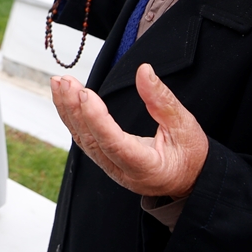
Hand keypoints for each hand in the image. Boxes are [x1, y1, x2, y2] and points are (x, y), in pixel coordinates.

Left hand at [51, 64, 207, 197]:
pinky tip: (66, 99)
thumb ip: (163, 100)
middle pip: (92, 141)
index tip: (84, 93)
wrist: (191, 180)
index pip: (115, 144)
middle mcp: (124, 172)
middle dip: (75, 109)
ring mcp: (112, 168)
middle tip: (64, 81)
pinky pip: (86, 140)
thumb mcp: (185, 126)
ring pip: (84, 140)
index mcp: (147, 168)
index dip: (97, 119)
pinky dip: (74, 118)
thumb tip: (144, 71)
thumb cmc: (192, 155)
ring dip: (69, 111)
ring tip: (59, 84)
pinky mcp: (107, 161)